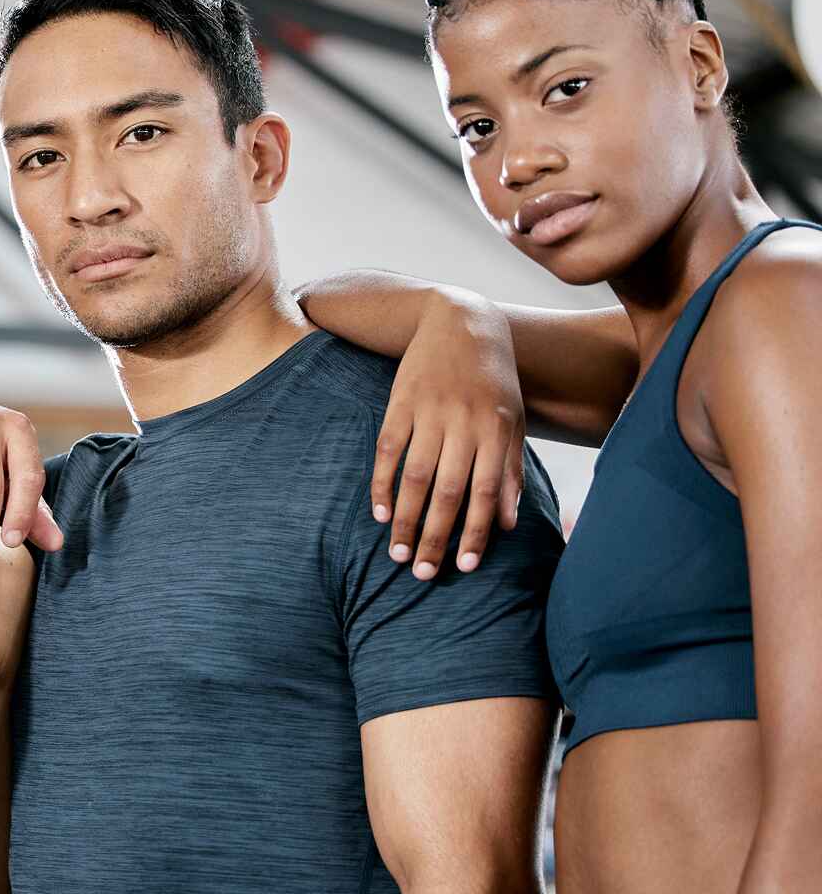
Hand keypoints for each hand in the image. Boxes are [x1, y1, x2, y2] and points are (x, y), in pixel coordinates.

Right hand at [373, 293, 524, 579]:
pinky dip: (382, 484)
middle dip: (435, 536)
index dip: (475, 532)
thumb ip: (510, 469)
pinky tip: (380, 513)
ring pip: (415, 476)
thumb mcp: (513, 418)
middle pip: (447, 491)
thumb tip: (509, 523)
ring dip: (405, 519)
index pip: (485, 492)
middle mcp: (463, 423)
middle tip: (424, 574)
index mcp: (496, 429)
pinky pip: (387, 450)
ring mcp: (429, 412)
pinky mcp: (400, 402)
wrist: (460, 319)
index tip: (465, 566)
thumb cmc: (492, 377)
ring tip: (398, 553)